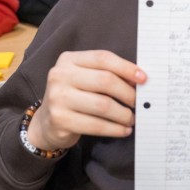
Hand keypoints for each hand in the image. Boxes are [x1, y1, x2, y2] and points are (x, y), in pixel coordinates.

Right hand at [26, 50, 147, 150]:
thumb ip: (106, 74)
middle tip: (138, 102)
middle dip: (128, 93)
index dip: (126, 67)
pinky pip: (96, 125)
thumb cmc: (74, 96)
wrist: (46, 122)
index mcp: (69, 59)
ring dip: (123, 114)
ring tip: (131, 119)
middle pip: (105, 81)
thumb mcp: (84, 78)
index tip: (143, 79)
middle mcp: (60, 75)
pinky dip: (115, 129)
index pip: (103, 58)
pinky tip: (123, 130)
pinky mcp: (60, 120)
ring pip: (103, 105)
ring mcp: (58, 98)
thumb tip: (139, 79)